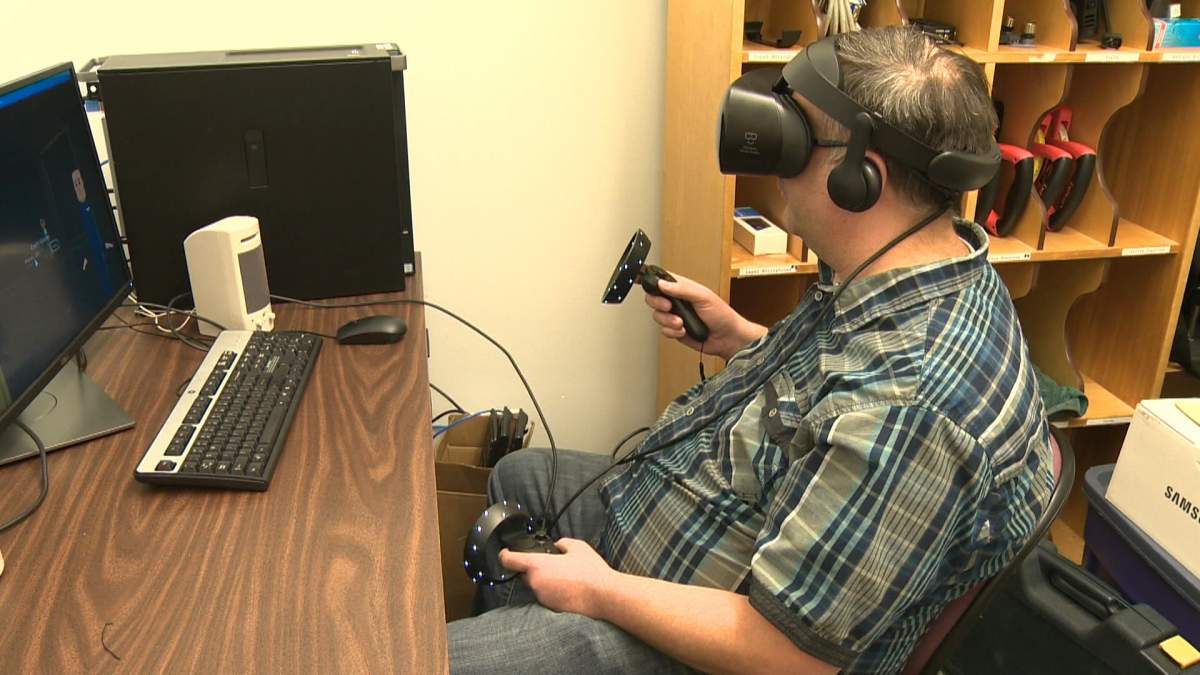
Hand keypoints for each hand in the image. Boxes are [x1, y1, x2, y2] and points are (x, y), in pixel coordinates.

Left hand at [499, 538, 618, 618]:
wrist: (603, 596)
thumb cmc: (590, 571)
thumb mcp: (577, 547)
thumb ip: (562, 543)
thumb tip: (558, 545)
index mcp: (537, 566)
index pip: (509, 561)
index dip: (504, 555)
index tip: (505, 553)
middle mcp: (535, 583)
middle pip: (525, 575)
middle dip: (534, 570)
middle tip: (552, 565)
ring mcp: (542, 598)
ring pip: (537, 586)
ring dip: (545, 581)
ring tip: (565, 577)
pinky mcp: (551, 609)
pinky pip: (546, 596)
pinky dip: (553, 592)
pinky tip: (569, 588)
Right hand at [644, 272, 766, 360]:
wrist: (727, 339)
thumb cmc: (722, 315)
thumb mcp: (703, 296)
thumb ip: (682, 289)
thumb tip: (663, 284)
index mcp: (682, 288)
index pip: (661, 280)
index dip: (649, 279)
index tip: (639, 279)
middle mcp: (676, 301)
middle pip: (653, 298)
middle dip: (658, 303)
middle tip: (669, 306)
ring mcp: (675, 316)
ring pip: (657, 316)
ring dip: (668, 321)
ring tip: (682, 323)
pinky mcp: (675, 331)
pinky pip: (663, 331)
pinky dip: (673, 332)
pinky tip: (684, 331)